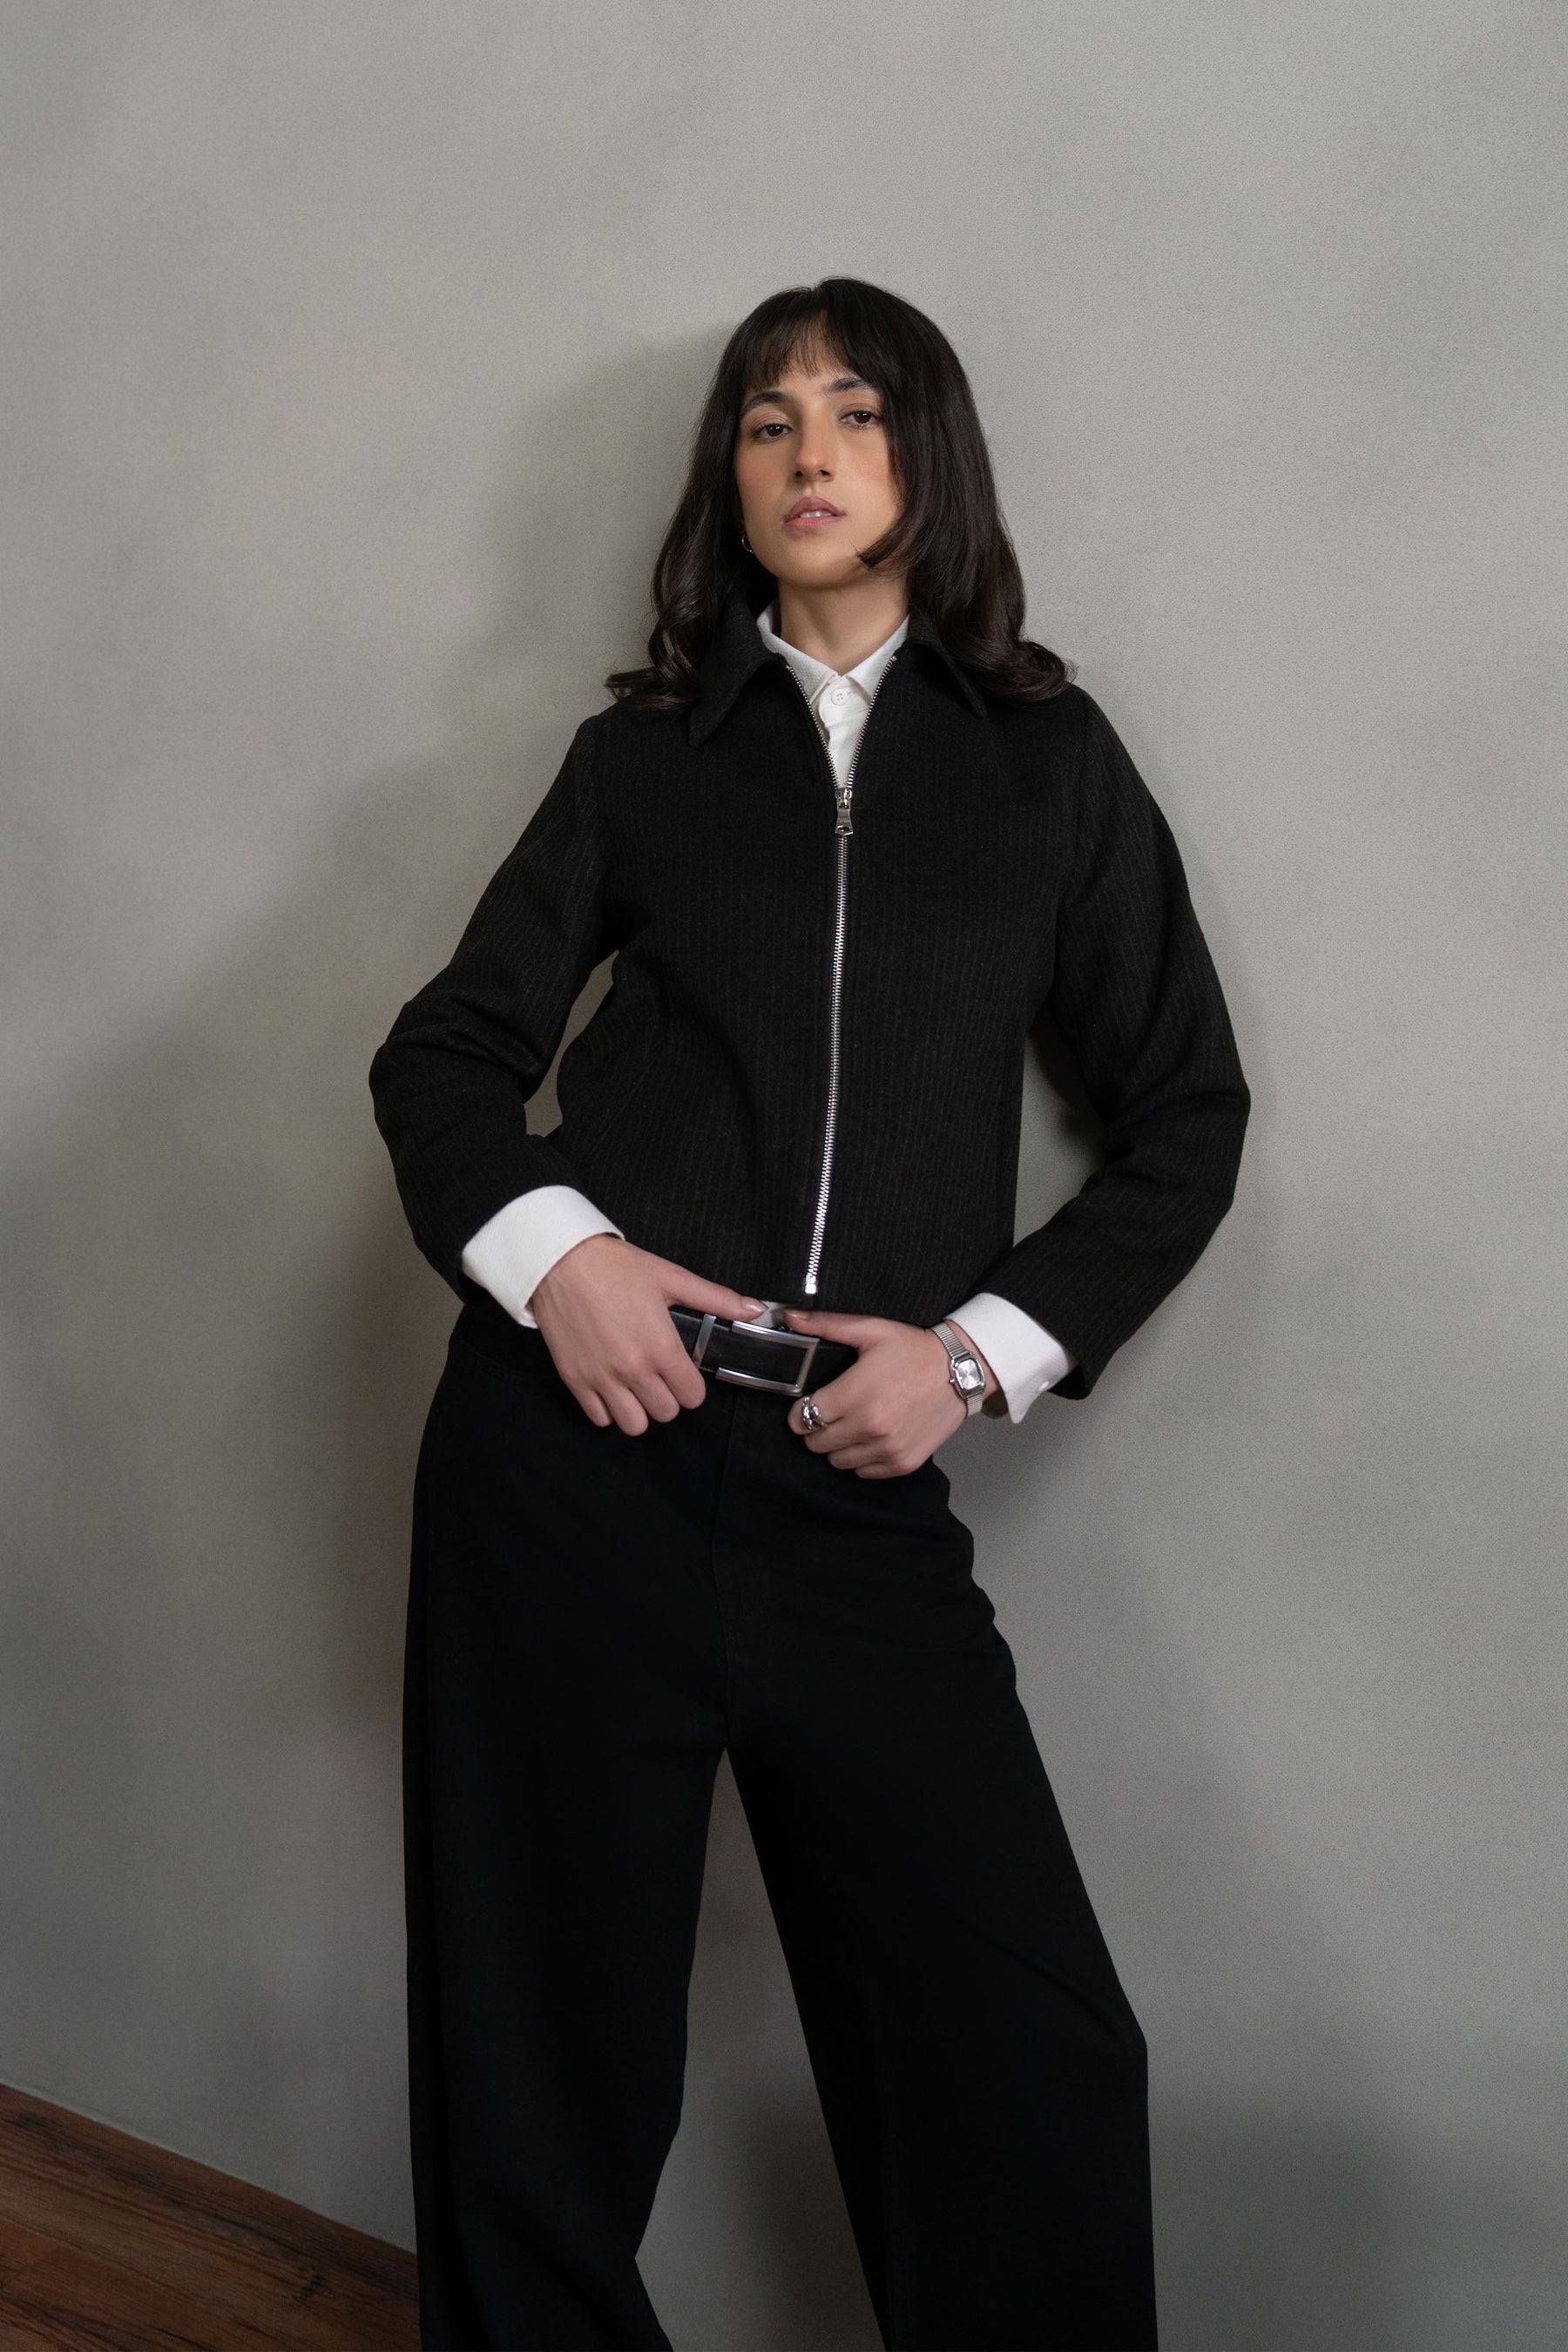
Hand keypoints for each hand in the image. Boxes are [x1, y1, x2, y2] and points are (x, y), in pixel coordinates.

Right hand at [529, 1235, 764, 1434]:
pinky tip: (611, 1387)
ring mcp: (602, 1378)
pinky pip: (599, 1418)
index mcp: (662, 1348)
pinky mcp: (575, 1380)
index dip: (692, 1386)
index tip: (683, 1372)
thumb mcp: (671, 1278)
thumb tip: (753, 1309)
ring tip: (637, 1387)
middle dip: (668, 1398)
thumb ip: (716, 1298)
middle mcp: (634, 1370)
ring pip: (633, 1425)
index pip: (692, 1397)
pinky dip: (608, 1409)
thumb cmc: (616, 1267)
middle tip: (660, 1376)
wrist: (561, 1261)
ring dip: (639, 1410)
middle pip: (665, 1413)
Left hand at [779, 1309, 999, 1476]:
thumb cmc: (914, 1350)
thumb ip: (826, 1324)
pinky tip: (871, 1438)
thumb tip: (790, 1316)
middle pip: (816, 1445)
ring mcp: (886, 1449)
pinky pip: (865, 1473)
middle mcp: (868, 1428)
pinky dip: (863, 1459)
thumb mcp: (871, 1330)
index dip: (800, 1412)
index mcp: (853, 1396)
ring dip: (839, 1446)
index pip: (803, 1420)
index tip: (809, 1405)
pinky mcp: (904, 1463)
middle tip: (831, 1414)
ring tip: (852, 1425)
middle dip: (817, 1430)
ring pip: (838, 1462)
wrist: (960, 1370)